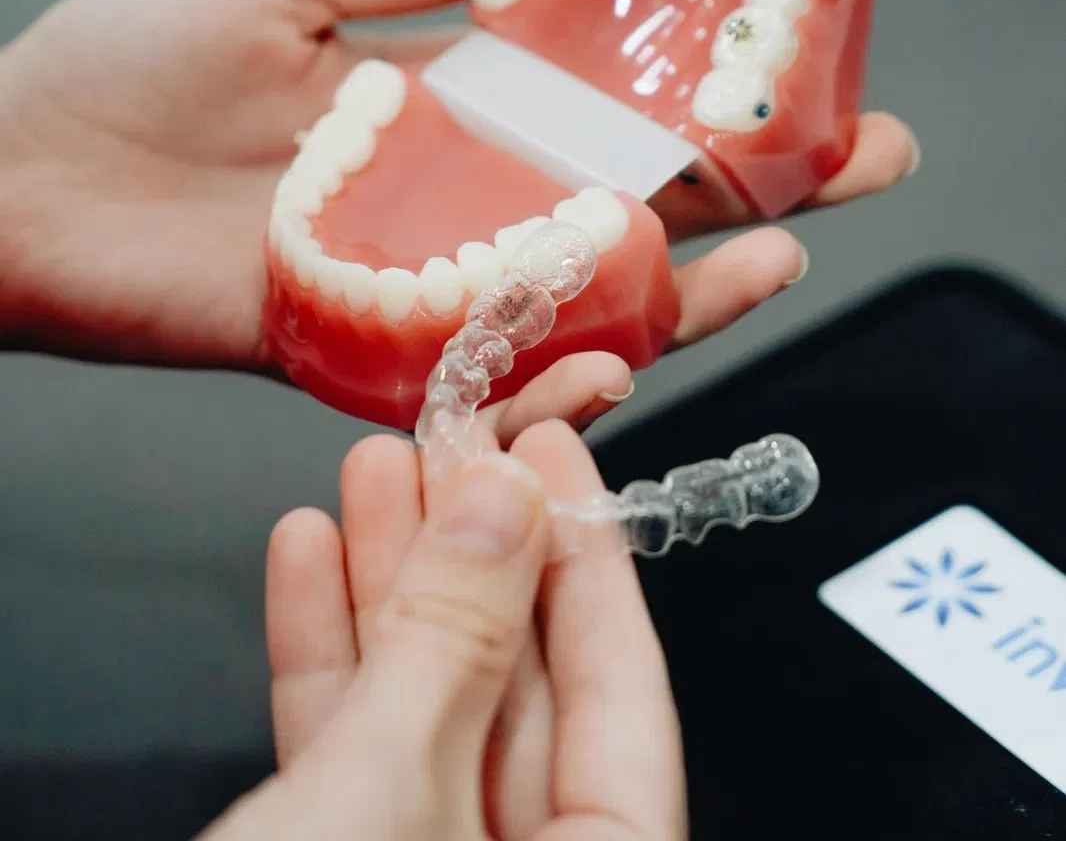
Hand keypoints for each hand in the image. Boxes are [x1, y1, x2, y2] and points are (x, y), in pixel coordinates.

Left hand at [0, 0, 917, 385]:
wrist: (12, 178)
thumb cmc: (128, 60)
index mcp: (453, 100)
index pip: (612, 98)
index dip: (713, 86)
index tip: (809, 65)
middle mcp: (460, 197)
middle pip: (631, 206)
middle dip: (755, 193)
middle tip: (863, 167)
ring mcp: (424, 281)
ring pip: (582, 300)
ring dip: (688, 293)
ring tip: (782, 263)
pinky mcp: (366, 354)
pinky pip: (483, 376)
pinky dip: (555, 378)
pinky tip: (628, 357)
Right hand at [201, 414, 685, 840]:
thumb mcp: (389, 789)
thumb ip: (454, 641)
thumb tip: (504, 500)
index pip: (622, 685)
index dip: (584, 554)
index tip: (551, 452)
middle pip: (512, 678)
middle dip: (466, 549)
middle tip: (446, 441)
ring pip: (421, 701)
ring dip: (385, 580)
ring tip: (370, 469)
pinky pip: (348, 744)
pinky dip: (323, 653)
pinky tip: (306, 553)